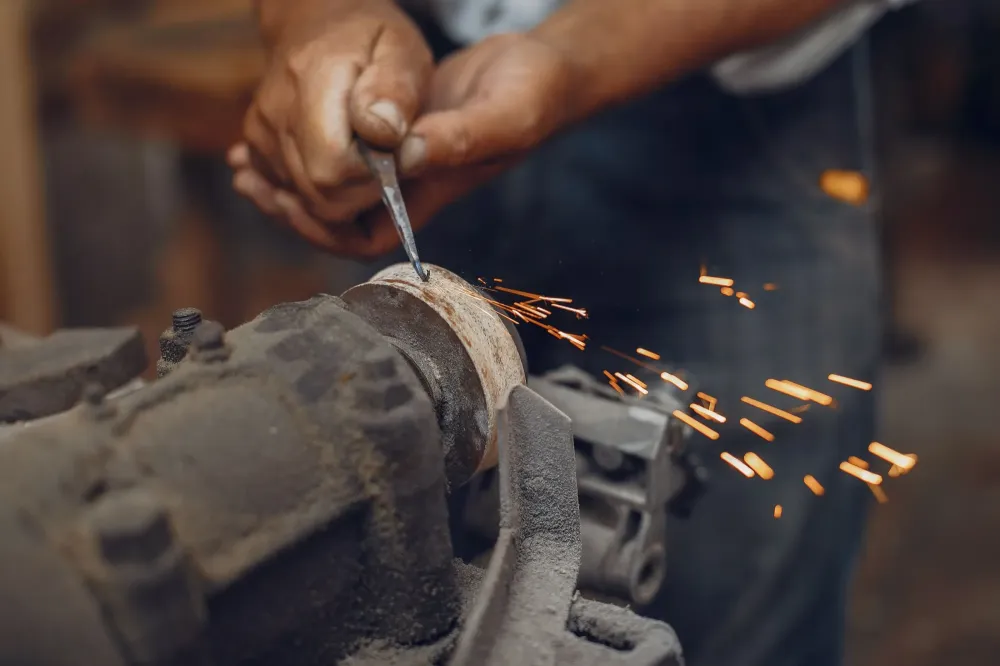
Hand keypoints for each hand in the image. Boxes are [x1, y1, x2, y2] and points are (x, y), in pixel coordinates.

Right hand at [229, 0, 432, 249]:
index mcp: (312, 83)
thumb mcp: (401, 51)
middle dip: (363, 197)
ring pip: (306, 205)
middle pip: (319, 198)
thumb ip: (396, 91)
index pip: (335, 171)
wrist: (317, 24)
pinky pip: (290, 199)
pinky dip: (321, 198)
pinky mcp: (257, 151)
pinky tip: (343, 174)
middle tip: (387, 165)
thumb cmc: (371, 39)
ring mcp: (260, 136)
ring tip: (368, 162)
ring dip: (346, 199)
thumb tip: (383, 133)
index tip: (396, 159)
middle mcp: (275, 115)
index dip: (374, 181)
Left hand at [234, 32, 578, 258]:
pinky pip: (338, 149)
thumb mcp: (503, 116)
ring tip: (245, 165)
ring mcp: (395, 157)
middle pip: (336, 219)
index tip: (286, 198)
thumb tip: (403, 153)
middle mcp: (407, 183)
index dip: (322, 229)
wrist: (540, 71)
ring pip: (331, 187)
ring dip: (287, 178)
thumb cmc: (532, 98)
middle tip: (248, 181)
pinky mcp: (389, 129)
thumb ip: (460, 137)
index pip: (365, 236)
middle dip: (289, 206)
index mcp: (428, 192)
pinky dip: (302, 145)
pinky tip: (273, 133)